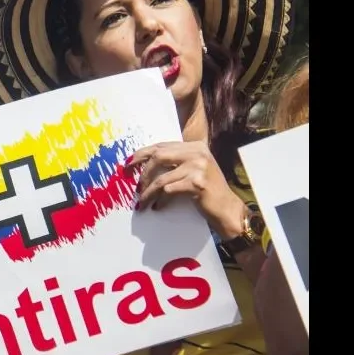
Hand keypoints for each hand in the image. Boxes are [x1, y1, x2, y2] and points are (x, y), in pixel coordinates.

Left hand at [128, 141, 244, 239]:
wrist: (227, 208)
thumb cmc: (207, 190)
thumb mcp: (194, 169)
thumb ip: (175, 161)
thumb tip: (143, 163)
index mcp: (195, 146)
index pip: (162, 146)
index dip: (142, 154)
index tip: (128, 164)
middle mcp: (197, 153)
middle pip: (158, 157)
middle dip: (141, 171)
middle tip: (133, 185)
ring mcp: (198, 167)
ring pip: (161, 178)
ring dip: (148, 192)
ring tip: (142, 202)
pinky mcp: (197, 183)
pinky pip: (168, 191)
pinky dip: (159, 200)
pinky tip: (156, 206)